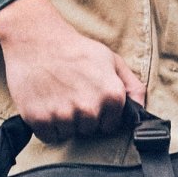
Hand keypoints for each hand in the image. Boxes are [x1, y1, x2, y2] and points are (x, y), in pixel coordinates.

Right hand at [0, 0, 146, 144]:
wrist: (36, 40)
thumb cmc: (75, 49)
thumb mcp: (111, 60)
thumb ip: (131, 86)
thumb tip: (141, 110)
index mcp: (111, 96)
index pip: (110, 126)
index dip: (99, 115)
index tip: (89, 99)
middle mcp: (90, 108)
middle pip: (88, 131)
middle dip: (81, 117)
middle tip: (70, 93)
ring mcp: (64, 115)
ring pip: (68, 134)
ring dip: (63, 122)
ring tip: (57, 96)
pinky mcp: (40, 119)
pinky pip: (49, 136)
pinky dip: (46, 125)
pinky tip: (45, 103)